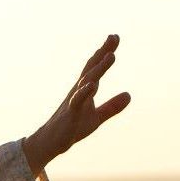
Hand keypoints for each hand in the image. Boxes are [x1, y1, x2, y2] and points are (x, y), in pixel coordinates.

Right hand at [23, 35, 130, 173]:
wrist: (50, 143)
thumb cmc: (71, 129)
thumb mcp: (96, 118)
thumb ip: (111, 106)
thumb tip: (129, 95)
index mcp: (84, 90)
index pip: (96, 67)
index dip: (105, 52)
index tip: (115, 37)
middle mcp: (78, 91)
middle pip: (92, 68)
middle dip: (103, 53)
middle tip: (114, 37)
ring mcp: (74, 101)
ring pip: (87, 81)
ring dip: (99, 69)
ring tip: (111, 56)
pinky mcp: (70, 114)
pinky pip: (78, 101)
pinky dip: (85, 92)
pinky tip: (93, 85)